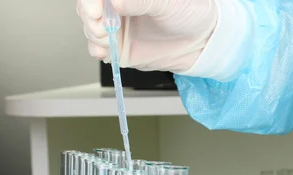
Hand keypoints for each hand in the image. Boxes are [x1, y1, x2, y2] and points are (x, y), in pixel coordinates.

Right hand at [77, 0, 217, 72]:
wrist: (204, 42)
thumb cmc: (191, 13)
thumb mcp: (168, 3)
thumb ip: (140, 1)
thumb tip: (114, 2)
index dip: (92, 0)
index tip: (95, 9)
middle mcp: (117, 5)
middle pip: (88, 7)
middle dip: (88, 16)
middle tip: (98, 24)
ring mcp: (116, 26)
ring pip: (90, 26)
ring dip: (92, 33)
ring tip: (104, 37)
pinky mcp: (119, 47)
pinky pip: (99, 48)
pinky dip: (96, 50)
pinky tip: (104, 51)